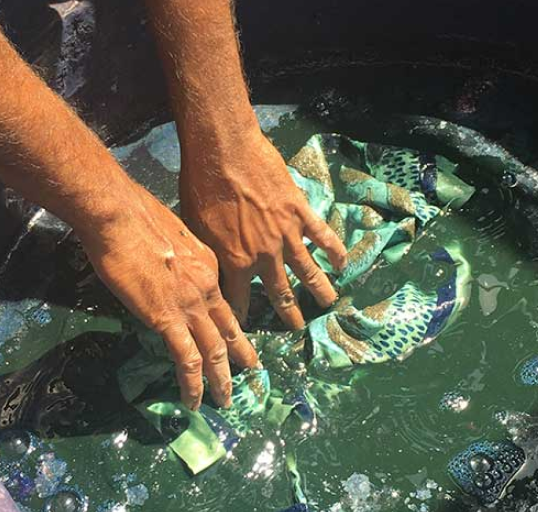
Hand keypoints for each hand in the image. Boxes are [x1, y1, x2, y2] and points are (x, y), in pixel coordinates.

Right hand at [77, 180, 257, 409]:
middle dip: (240, 354)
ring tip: (226, 400)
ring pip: (213, 350)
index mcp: (207, 264)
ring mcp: (189, 305)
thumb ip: (173, 254)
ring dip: (220, 379)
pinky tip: (193, 401)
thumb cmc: (133, 215)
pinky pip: (187, 360)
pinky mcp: (167, 319)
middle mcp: (206, 286)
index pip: (221, 300)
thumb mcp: (167, 232)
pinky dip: (193, 385)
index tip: (231, 333)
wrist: (119, 214)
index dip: (227, 320)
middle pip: (228, 328)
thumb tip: (162, 264)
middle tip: (251, 370)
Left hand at [179, 129, 348, 328]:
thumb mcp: (194, 229)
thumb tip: (209, 273)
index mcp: (235, 262)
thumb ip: (209, 255)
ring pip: (308, 271)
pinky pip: (323, 236)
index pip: (240, 302)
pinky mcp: (300, 212)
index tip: (246, 334)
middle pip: (280, 293)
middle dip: (288, 314)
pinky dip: (335, 251)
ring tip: (328, 304)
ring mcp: (286, 234)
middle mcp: (264, 256)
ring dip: (320, 290)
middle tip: (297, 329)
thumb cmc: (201, 186)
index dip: (242, 321)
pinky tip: (343, 264)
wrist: (223, 152)